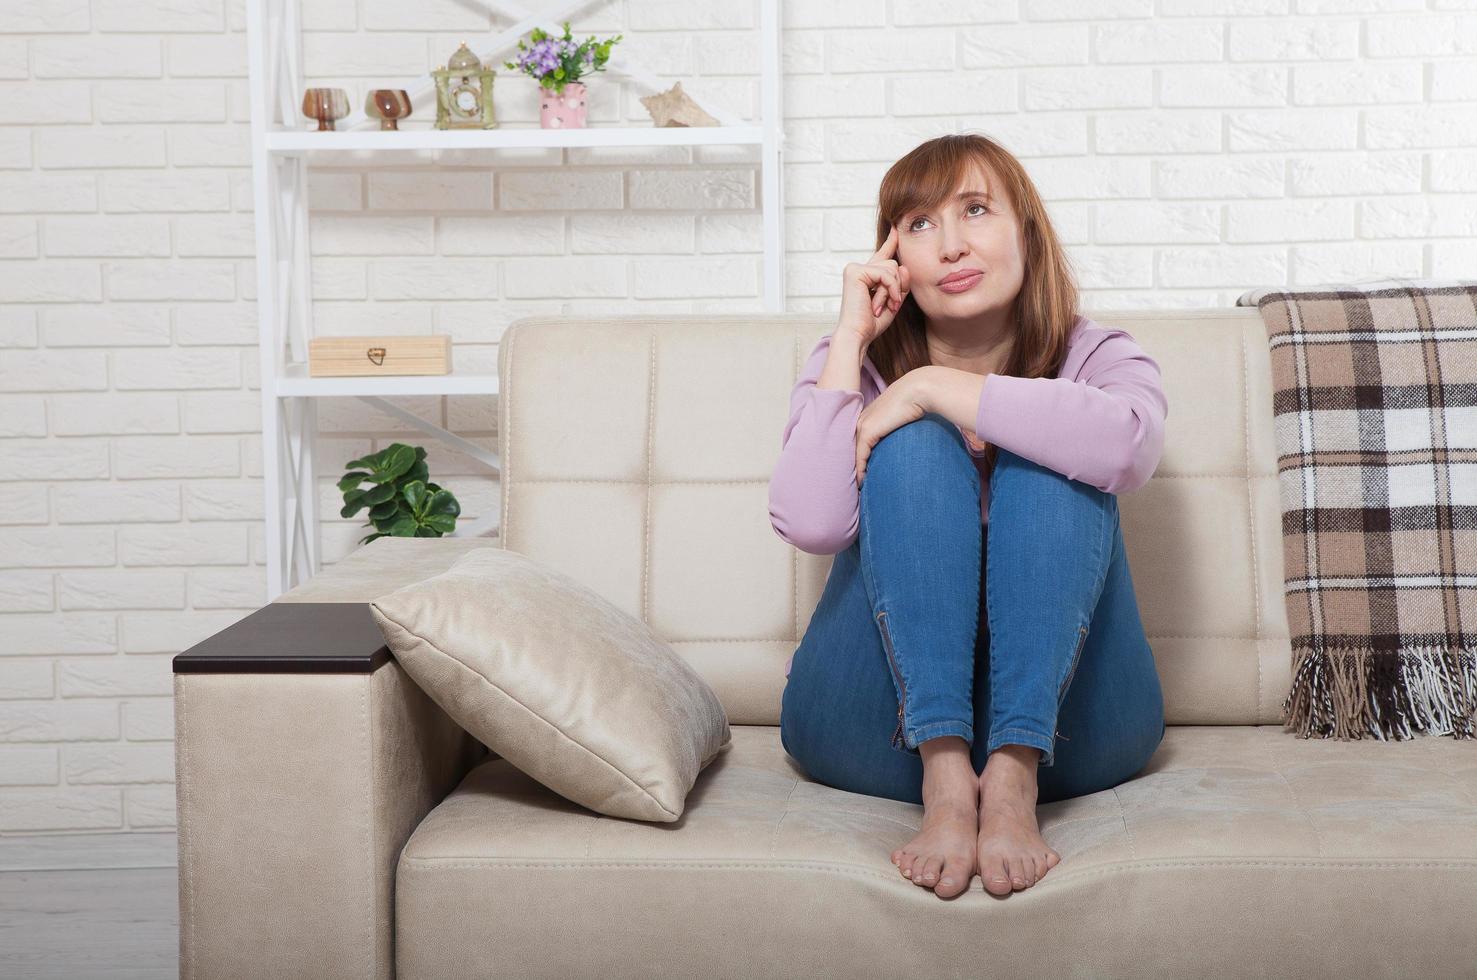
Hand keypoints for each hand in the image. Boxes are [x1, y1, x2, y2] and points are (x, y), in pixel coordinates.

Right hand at [836, 225, 912, 347]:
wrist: (858, 335)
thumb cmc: (871, 323)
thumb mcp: (893, 301)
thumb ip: (900, 284)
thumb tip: (903, 267)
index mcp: (866, 276)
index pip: (882, 255)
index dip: (890, 242)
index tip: (895, 229)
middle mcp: (858, 269)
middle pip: (893, 264)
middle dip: (896, 286)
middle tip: (889, 306)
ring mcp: (855, 269)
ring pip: (891, 268)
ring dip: (893, 290)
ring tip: (883, 307)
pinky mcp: (855, 271)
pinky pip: (885, 273)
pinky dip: (890, 289)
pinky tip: (884, 303)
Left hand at [855, 369, 931, 486]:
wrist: (918, 389)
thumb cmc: (915, 401)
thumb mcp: (901, 415)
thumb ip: (894, 426)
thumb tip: (900, 434)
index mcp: (867, 416)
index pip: (857, 441)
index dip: (857, 458)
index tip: (861, 473)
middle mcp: (860, 420)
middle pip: (851, 448)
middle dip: (852, 466)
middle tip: (853, 485)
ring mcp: (862, 425)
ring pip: (853, 454)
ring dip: (855, 471)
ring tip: (858, 488)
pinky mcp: (867, 431)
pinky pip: (860, 456)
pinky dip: (861, 470)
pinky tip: (862, 482)